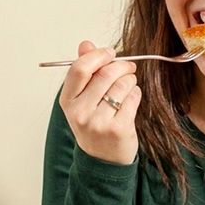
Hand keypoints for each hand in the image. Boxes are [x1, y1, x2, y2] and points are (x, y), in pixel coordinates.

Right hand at [59, 41, 140, 164]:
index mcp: (68, 101)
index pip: (80, 69)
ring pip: (122, 85)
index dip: (98, 56)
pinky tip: (132, 98)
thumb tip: (86, 44)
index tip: (110, 53)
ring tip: (129, 85)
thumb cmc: (94, 123)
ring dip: (130, 80)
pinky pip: (132, 99)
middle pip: (105, 74)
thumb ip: (85, 70)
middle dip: (122, 66)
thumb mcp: (83, 99)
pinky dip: (136, 93)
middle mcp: (80, 112)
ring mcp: (99, 122)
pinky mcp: (118, 129)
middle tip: (129, 67)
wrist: (102, 159)